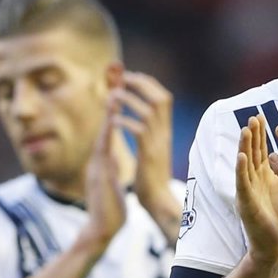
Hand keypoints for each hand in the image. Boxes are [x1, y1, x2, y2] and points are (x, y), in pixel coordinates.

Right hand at [76, 105, 126, 259]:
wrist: (101, 231)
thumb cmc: (108, 210)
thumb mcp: (111, 183)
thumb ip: (110, 169)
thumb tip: (112, 158)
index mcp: (103, 162)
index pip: (109, 130)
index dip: (114, 110)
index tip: (119, 90)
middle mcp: (98, 161)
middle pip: (104, 127)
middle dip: (109, 104)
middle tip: (114, 81)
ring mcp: (97, 168)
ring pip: (102, 136)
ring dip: (107, 116)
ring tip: (113, 95)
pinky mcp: (99, 178)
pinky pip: (103, 155)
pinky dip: (106, 138)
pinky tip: (111, 125)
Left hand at [111, 71, 180, 240]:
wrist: (158, 200)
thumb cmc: (152, 178)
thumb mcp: (154, 151)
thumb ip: (151, 135)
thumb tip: (147, 123)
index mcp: (165, 131)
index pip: (163, 98)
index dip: (148, 84)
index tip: (131, 77)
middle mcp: (164, 133)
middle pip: (160, 98)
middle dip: (141, 84)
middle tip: (123, 79)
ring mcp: (158, 143)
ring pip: (148, 111)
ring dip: (129, 99)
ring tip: (113, 96)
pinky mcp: (149, 154)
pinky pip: (138, 131)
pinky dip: (125, 121)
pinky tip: (113, 121)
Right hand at [236, 115, 277, 265]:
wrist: (275, 245)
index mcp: (263, 176)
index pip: (261, 151)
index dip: (261, 134)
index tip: (262, 116)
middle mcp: (253, 181)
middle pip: (251, 153)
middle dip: (252, 135)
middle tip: (253, 116)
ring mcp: (247, 191)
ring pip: (244, 165)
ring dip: (244, 147)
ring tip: (246, 129)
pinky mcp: (246, 203)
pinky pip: (243, 184)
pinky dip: (241, 170)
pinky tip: (241, 157)